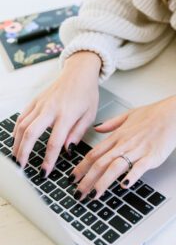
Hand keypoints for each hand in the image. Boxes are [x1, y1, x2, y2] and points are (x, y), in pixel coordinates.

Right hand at [12, 51, 101, 171]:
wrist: (79, 72)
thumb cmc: (87, 93)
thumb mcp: (90, 114)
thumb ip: (77, 133)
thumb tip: (67, 150)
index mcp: (66, 114)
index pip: (54, 142)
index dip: (48, 159)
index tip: (45, 172)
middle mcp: (50, 109)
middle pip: (31, 134)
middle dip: (24, 153)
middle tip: (22, 167)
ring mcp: (40, 104)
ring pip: (22, 126)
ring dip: (17, 144)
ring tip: (17, 158)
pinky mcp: (35, 100)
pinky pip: (22, 117)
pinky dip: (16, 130)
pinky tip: (16, 140)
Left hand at [70, 93, 175, 199]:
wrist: (173, 114)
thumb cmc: (154, 114)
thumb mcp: (129, 114)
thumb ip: (111, 123)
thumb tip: (98, 128)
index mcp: (118, 136)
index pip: (94, 153)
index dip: (81, 167)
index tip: (73, 178)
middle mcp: (124, 144)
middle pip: (100, 163)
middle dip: (86, 180)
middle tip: (78, 193)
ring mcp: (138, 150)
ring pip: (114, 167)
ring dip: (102, 182)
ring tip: (94, 195)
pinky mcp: (151, 156)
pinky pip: (138, 168)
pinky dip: (130, 176)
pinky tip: (124, 185)